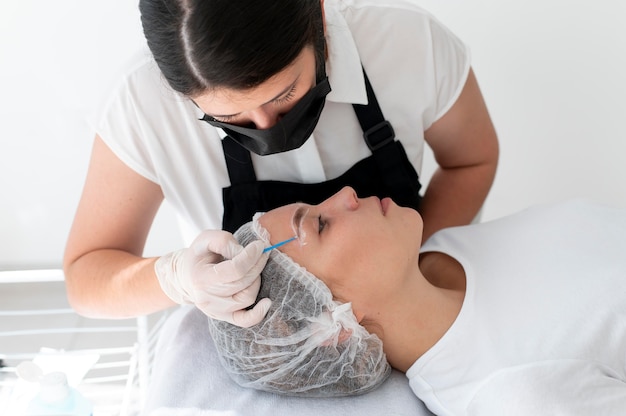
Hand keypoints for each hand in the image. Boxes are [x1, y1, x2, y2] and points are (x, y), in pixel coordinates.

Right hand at [155, 230, 270, 326]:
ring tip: (254, 268)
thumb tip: (244, 251)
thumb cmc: (199, 256)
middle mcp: (207, 299)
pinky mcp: (225, 317)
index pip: (234, 270)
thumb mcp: (206, 239)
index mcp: (201, 278)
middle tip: (262, 252)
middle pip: (242, 283)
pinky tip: (267, 302)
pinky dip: (258, 313)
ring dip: (256, 281)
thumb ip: (224, 242)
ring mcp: (216, 311)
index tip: (259, 245)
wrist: (187, 276)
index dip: (251, 256)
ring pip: (247, 298)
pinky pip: (245, 320)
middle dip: (257, 265)